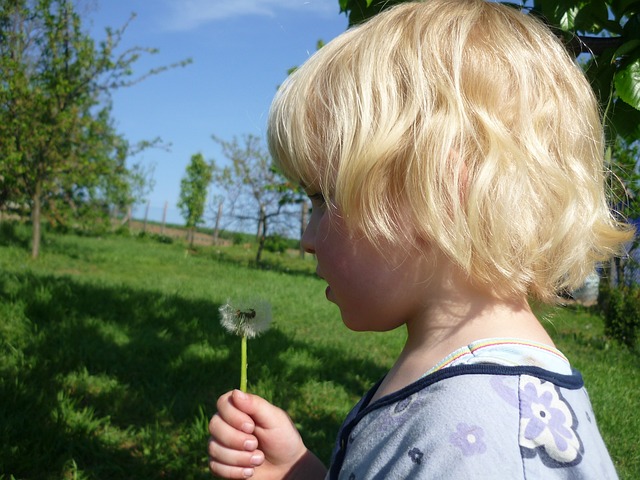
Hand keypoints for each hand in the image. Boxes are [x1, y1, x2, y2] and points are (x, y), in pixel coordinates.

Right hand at [208, 389, 325, 478]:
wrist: (286, 468)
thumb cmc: (283, 439)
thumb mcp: (275, 419)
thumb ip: (256, 405)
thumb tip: (235, 392)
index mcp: (240, 408)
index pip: (222, 403)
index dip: (233, 416)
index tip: (251, 426)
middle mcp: (226, 424)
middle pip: (214, 426)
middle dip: (236, 439)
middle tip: (255, 445)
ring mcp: (221, 444)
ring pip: (214, 448)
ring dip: (238, 458)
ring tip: (258, 459)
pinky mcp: (220, 463)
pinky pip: (215, 466)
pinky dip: (234, 472)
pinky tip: (249, 472)